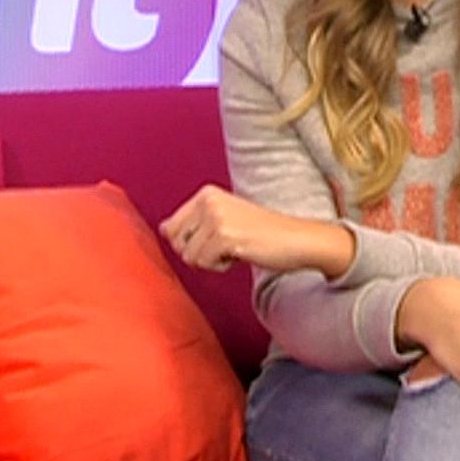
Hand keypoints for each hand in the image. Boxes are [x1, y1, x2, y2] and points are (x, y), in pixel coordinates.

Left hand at [158, 185, 351, 274]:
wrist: (296, 239)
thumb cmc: (262, 233)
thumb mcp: (224, 219)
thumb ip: (194, 222)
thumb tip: (162, 228)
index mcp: (206, 194)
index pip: (169, 228)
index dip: (189, 244)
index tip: (216, 240)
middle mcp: (208, 201)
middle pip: (176, 244)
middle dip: (198, 252)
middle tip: (227, 245)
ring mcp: (215, 217)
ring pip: (190, 256)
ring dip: (212, 260)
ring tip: (237, 248)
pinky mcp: (224, 236)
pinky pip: (204, 263)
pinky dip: (222, 266)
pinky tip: (242, 254)